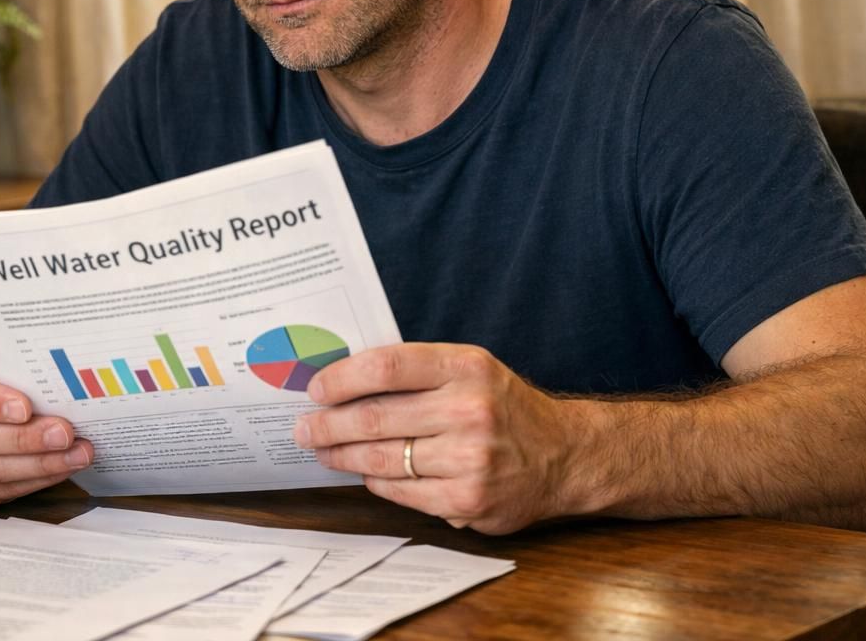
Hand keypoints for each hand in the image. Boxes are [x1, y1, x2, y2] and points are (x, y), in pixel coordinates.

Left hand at [294, 343, 587, 533]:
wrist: (563, 455)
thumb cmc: (502, 407)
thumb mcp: (469, 370)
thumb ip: (416, 372)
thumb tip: (342, 379)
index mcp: (465, 367)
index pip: (387, 367)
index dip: (342, 378)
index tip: (315, 388)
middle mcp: (469, 410)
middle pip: (375, 417)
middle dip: (328, 424)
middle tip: (302, 427)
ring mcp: (469, 458)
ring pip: (381, 459)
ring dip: (342, 456)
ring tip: (321, 450)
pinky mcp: (467, 499)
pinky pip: (401, 491)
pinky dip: (376, 481)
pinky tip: (364, 473)